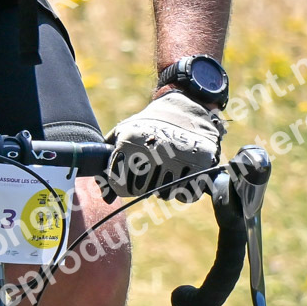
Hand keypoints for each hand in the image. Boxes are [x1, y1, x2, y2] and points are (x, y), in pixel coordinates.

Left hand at [98, 90, 224, 203]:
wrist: (186, 107)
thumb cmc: (150, 124)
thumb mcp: (124, 132)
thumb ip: (109, 161)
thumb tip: (106, 198)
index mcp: (130, 143)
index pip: (121, 186)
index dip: (124, 185)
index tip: (131, 177)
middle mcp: (153, 151)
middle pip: (142, 191)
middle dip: (145, 187)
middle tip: (152, 173)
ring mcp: (177, 157)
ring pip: (165, 194)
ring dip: (165, 188)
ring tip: (167, 170)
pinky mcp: (200, 163)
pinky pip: (188, 194)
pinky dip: (185, 190)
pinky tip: (182, 175)